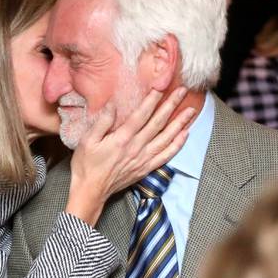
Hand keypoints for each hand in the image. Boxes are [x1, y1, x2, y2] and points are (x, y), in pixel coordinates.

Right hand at [66, 87, 195, 224]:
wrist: (90, 191)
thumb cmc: (86, 165)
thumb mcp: (87, 140)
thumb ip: (102, 122)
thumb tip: (113, 104)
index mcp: (122, 139)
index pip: (141, 114)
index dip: (153, 99)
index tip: (162, 86)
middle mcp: (136, 148)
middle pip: (158, 123)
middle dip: (171, 105)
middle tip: (183, 91)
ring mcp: (143, 159)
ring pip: (167, 138)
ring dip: (180, 123)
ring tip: (191, 111)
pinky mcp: (146, 169)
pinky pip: (166, 156)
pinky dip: (177, 145)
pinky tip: (185, 135)